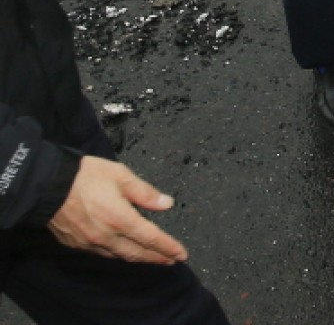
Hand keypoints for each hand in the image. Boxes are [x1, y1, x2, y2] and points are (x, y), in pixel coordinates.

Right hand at [48, 158, 187, 264]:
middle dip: (157, 258)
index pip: (151, 238)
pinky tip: (125, 251)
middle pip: (137, 252)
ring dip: (139, 258)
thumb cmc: (86, 176)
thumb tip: (167, 204)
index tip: (181, 255)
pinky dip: (119, 254)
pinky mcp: (77, 244)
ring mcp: (91, 242)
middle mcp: (107, 235)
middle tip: (171, 260)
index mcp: (121, 218)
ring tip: (153, 258)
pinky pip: (103, 253)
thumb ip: (145, 193)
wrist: (48, 186)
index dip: (168, 248)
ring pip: (120, 256)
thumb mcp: (121, 175)